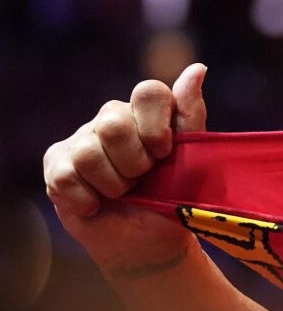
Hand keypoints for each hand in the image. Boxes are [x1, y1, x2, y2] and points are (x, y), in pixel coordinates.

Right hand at [43, 64, 208, 278]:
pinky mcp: (58, 163)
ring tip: (123, 194)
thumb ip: (190, 115)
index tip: (164, 154)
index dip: (156, 127)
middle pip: (114, 124)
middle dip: (134, 163)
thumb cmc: (173, 197)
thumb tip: (197, 68)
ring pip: (89, 153)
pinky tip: (98, 204)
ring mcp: (81, 139)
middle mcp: (113, 118)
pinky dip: (89, 200)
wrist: (148, 242)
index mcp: (148, 112)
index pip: (149, 92)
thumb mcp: (192, 160)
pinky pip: (67, 176)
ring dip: (114, 185)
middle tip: (143, 179)